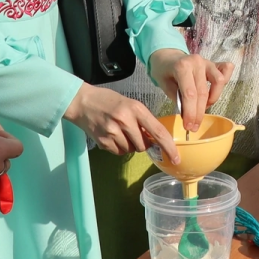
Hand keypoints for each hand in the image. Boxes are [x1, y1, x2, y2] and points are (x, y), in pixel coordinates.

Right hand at [64, 82, 179, 157]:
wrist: (82, 102)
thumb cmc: (108, 101)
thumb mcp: (130, 104)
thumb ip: (143, 119)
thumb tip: (155, 139)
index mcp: (136, 109)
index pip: (158, 132)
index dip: (169, 147)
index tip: (176, 158)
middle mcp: (125, 120)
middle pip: (144, 145)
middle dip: (142, 143)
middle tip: (132, 132)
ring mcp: (113, 132)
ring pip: (131, 150)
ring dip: (129, 145)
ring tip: (119, 131)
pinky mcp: (103, 141)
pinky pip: (119, 152)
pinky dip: (118, 147)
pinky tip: (111, 135)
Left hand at [150, 49, 233, 134]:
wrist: (166, 56)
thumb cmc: (163, 71)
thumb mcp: (163, 85)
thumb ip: (177, 98)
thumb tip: (190, 114)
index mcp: (182, 66)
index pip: (189, 94)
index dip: (191, 113)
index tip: (189, 127)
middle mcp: (197, 62)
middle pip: (203, 92)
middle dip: (199, 113)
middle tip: (194, 126)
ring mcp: (207, 61)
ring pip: (219, 82)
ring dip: (212, 99)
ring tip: (202, 107)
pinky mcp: (213, 63)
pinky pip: (225, 71)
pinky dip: (223, 83)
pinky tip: (215, 92)